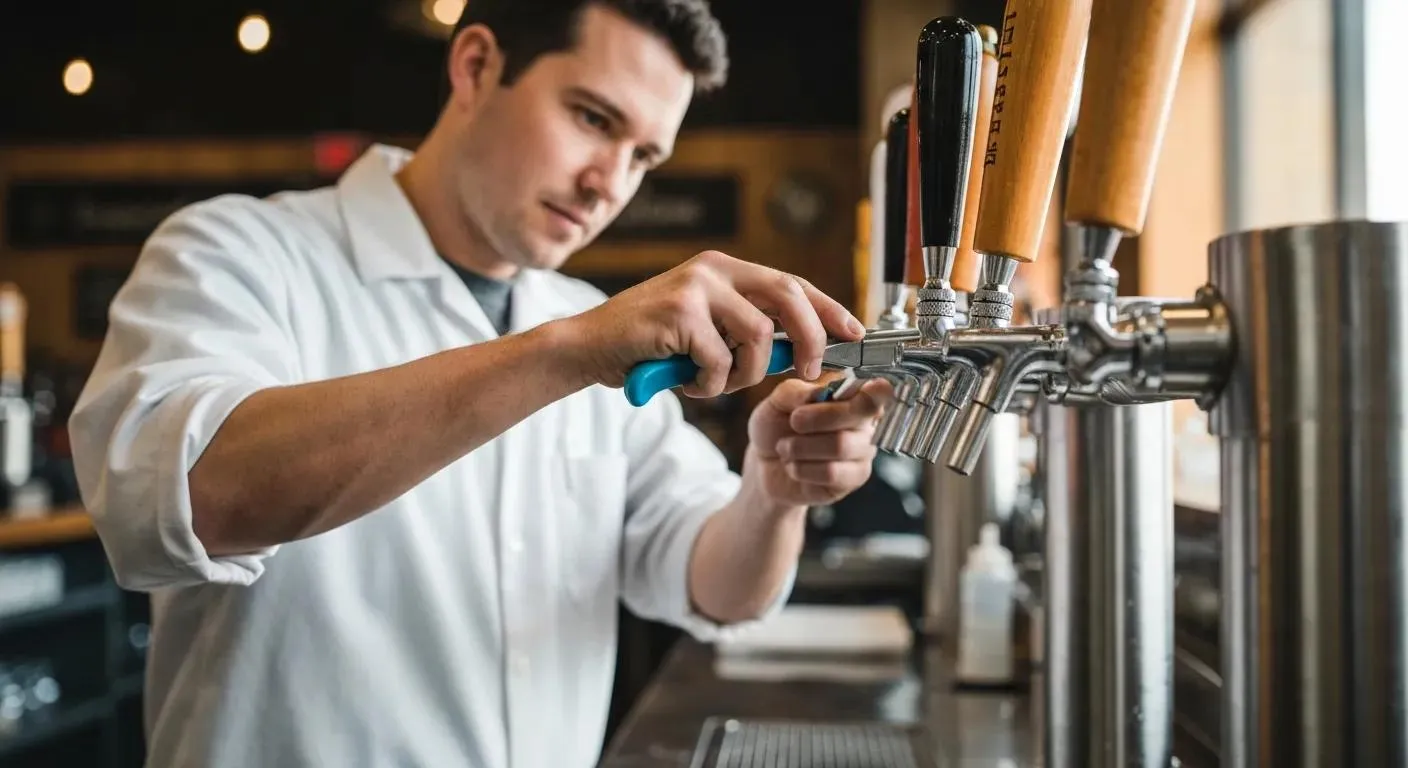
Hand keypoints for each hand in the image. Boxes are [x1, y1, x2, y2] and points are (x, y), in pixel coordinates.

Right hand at [561, 251, 865, 396]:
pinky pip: (720, 361)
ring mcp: (695, 288)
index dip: (828, 308)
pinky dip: (709, 384)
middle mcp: (713, 270)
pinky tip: (687, 381)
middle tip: (808, 372)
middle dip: (810, 339)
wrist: (588, 348)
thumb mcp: (707, 332)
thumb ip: (748, 332)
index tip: (854, 333)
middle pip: (788, 297)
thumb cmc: (649, 347)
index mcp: (723, 269)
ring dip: (743, 375)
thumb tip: (802, 352)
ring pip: (758, 338)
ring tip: (714, 382)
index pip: (792, 283)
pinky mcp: (678, 313)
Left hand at [743, 376, 890, 507]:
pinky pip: (832, 472)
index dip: (877, 390)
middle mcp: (865, 422)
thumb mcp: (777, 402)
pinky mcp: (854, 478)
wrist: (764, 466)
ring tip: (785, 447)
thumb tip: (821, 393)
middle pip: (858, 414)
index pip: (878, 390)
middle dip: (817, 417)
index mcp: (852, 395)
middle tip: (793, 421)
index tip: (867, 388)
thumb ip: (796, 392)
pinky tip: (794, 466)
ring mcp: (863, 451)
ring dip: (801, 447)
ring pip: (841, 445)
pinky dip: (803, 468)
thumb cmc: (777, 428)